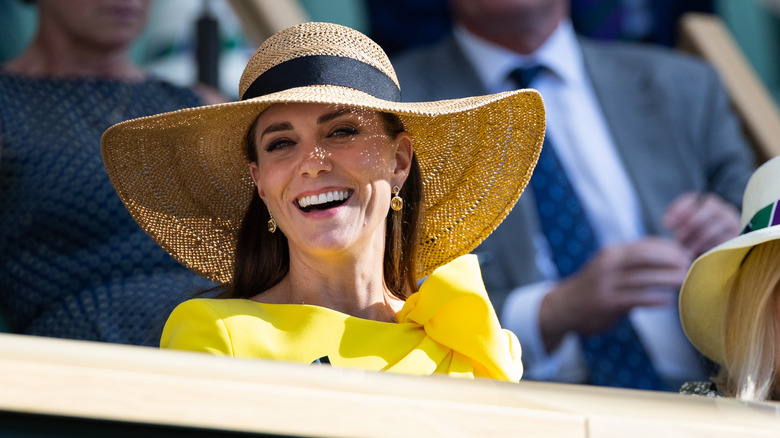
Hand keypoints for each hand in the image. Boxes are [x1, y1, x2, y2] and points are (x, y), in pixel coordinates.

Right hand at [539, 237, 690, 351]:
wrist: (563, 306)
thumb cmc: (595, 287)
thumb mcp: (610, 267)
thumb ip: (635, 263)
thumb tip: (670, 256)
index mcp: (612, 253)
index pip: (645, 244)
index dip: (669, 247)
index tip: (687, 253)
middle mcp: (608, 264)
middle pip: (645, 256)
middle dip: (670, 259)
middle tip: (689, 265)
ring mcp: (606, 283)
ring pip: (642, 278)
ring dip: (666, 278)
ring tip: (684, 280)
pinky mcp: (606, 302)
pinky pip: (634, 298)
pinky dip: (652, 299)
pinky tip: (667, 301)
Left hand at [663, 192, 740, 257]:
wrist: (720, 258)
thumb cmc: (694, 244)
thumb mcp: (684, 234)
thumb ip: (677, 226)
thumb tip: (666, 223)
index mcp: (704, 203)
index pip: (692, 198)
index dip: (678, 209)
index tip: (665, 225)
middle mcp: (721, 208)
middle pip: (709, 206)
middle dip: (691, 222)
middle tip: (679, 238)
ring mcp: (732, 220)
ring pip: (719, 221)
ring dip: (701, 236)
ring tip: (688, 249)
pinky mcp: (740, 235)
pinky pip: (729, 236)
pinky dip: (713, 244)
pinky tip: (702, 252)